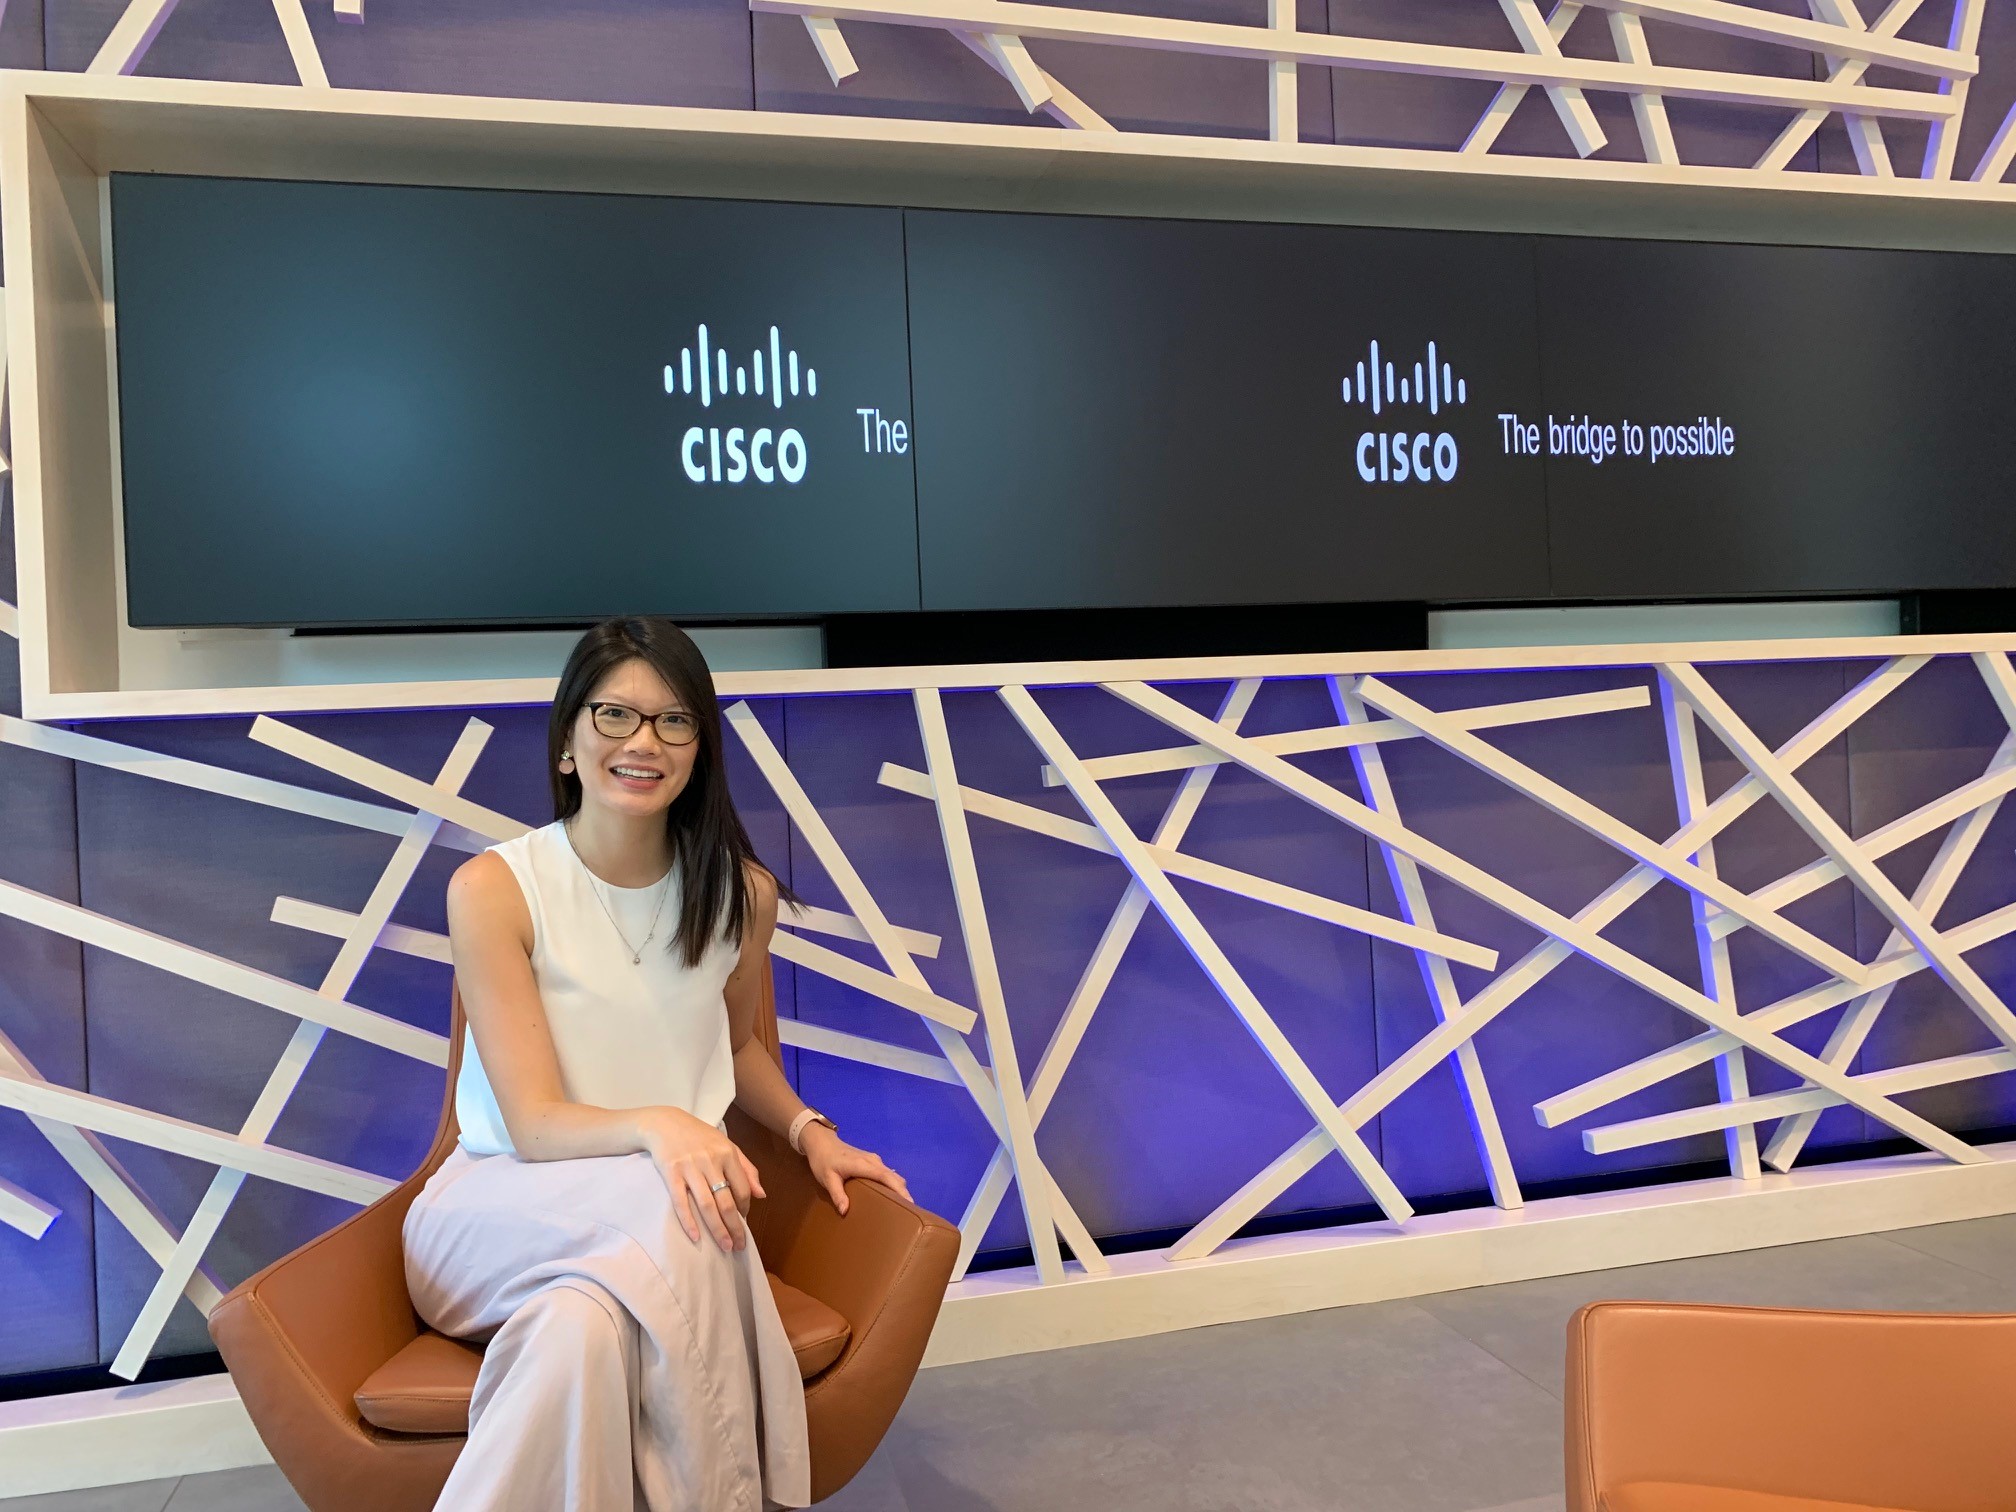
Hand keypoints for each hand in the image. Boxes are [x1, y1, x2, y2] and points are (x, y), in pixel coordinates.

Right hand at [638, 1107, 764, 1251]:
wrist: (664, 1123)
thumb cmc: (699, 1137)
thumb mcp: (727, 1145)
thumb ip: (746, 1168)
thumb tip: (761, 1195)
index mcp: (727, 1154)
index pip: (742, 1188)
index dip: (745, 1208)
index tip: (743, 1221)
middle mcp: (711, 1161)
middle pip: (727, 1201)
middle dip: (735, 1226)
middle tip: (739, 1246)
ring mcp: (690, 1168)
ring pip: (707, 1205)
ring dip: (717, 1229)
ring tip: (725, 1246)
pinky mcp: (671, 1173)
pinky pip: (680, 1202)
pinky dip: (689, 1221)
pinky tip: (696, 1238)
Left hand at [801, 1124, 910, 1215]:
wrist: (821, 1142)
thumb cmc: (823, 1160)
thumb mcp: (827, 1179)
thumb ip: (837, 1194)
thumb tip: (845, 1211)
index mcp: (864, 1165)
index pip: (887, 1177)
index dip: (900, 1190)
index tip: (910, 1203)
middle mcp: (873, 1161)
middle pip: (894, 1177)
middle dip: (903, 1193)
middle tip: (908, 1212)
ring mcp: (874, 1160)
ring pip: (892, 1175)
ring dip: (898, 1189)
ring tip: (900, 1208)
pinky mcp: (872, 1161)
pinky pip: (887, 1174)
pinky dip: (892, 1184)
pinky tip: (889, 1196)